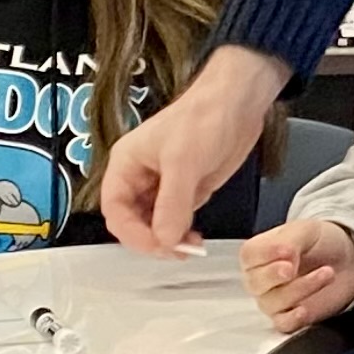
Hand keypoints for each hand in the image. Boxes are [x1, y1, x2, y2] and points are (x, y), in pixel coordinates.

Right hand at [100, 48, 286, 253]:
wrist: (238, 102)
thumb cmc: (203, 119)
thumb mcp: (183, 162)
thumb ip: (171, 203)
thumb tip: (164, 240)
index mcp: (125, 165)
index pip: (115, 210)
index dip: (133, 233)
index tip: (158, 245)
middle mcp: (139, 178)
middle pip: (132, 221)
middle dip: (151, 240)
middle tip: (178, 251)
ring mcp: (163, 185)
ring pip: (154, 224)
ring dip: (167, 240)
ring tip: (190, 247)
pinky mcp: (187, 190)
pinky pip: (176, 219)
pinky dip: (182, 233)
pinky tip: (196, 238)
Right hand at [241, 220, 353, 334]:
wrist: (348, 259)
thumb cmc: (320, 242)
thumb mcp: (306, 231)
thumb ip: (290, 241)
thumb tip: (285, 256)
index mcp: (259, 254)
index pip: (249, 256)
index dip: (266, 254)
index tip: (288, 250)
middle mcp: (261, 279)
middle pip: (256, 282)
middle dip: (274, 275)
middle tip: (292, 267)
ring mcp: (274, 300)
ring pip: (273, 303)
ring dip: (300, 288)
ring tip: (327, 272)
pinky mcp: (290, 317)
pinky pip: (283, 324)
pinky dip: (292, 318)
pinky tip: (304, 310)